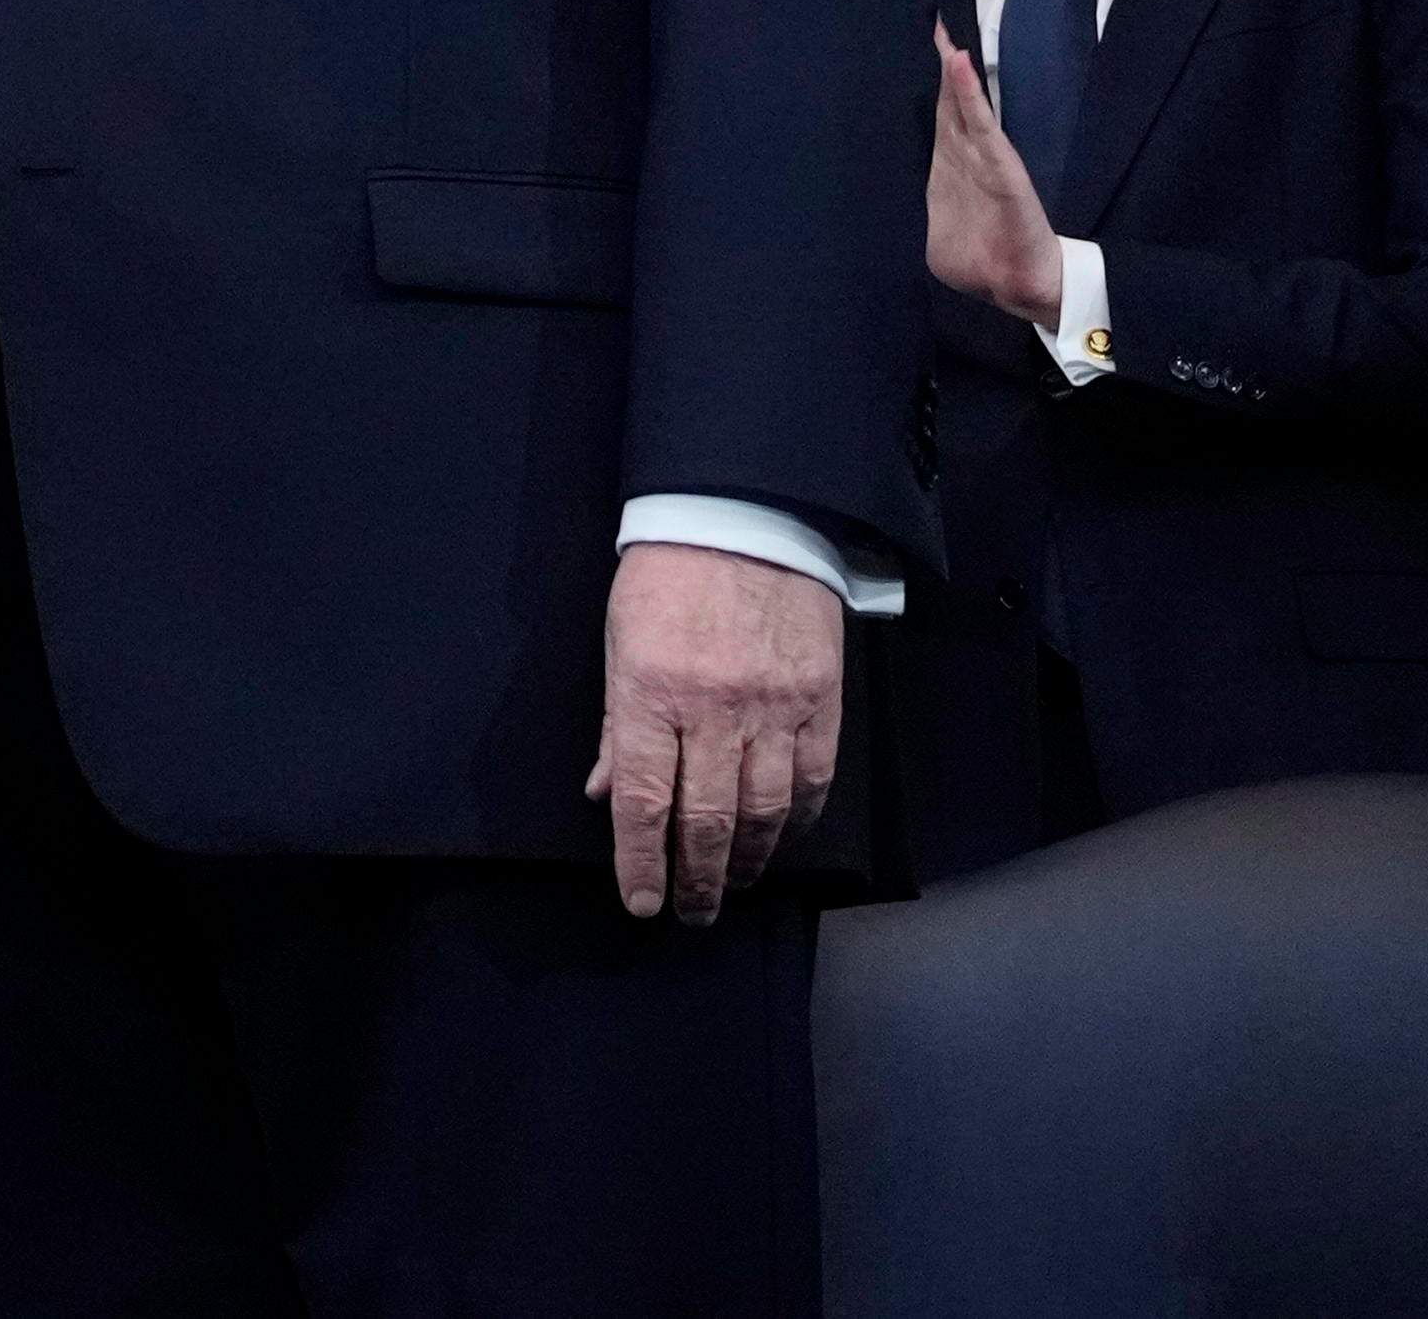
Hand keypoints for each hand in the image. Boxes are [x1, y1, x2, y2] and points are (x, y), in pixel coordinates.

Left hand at [588, 542, 842, 924]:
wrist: (745, 514)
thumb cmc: (668, 575)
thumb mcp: (619, 641)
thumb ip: (618, 725)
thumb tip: (607, 794)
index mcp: (652, 692)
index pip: (646, 803)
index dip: (642, 864)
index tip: (642, 903)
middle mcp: (714, 709)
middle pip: (708, 821)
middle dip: (697, 880)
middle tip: (692, 913)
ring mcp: (774, 707)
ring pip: (765, 812)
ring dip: (749, 862)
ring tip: (735, 886)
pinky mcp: (821, 699)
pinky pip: (813, 780)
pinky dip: (797, 821)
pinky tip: (782, 838)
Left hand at [924, 27, 1062, 323]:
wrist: (1018, 282)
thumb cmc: (976, 257)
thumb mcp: (932, 230)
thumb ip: (915, 208)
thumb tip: (876, 205)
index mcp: (945, 167)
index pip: (931, 117)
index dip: (920, 85)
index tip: (903, 47)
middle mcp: (962, 154)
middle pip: (945, 100)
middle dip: (936, 63)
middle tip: (927, 20)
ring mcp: (983, 156)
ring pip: (962, 103)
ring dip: (951, 67)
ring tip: (942, 31)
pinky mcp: (1001, 166)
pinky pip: (981, 124)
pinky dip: (969, 94)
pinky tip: (959, 64)